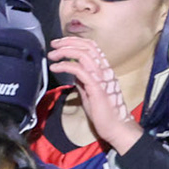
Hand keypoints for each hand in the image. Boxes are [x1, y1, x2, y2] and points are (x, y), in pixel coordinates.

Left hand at [48, 36, 142, 151]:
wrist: (116, 127)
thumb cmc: (104, 112)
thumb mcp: (89, 92)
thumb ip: (83, 80)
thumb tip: (73, 71)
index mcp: (104, 70)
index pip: (92, 47)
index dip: (75, 41)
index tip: (60, 43)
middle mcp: (105, 70)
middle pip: (87, 46)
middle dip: (68, 42)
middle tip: (53, 44)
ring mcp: (102, 78)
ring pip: (84, 54)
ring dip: (65, 51)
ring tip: (53, 56)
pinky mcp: (97, 87)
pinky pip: (80, 70)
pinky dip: (65, 65)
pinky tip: (55, 68)